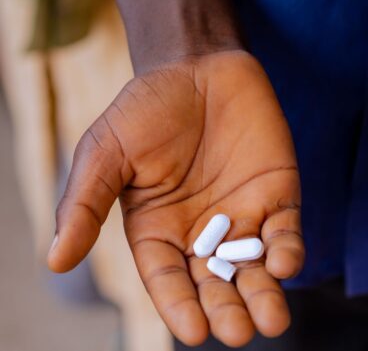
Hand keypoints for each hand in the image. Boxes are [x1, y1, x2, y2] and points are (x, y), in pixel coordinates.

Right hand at [47, 50, 302, 346]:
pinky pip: (286, 231)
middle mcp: (204, 234)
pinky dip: (288, 250)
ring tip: (271, 320)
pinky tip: (285, 263)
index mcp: (159, 232)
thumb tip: (55, 261)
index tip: (192, 332)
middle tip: (239, 332)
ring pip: (256, 268)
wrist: (198, 66)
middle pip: (216, 284)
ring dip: (266, 294)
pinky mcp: (278, 196)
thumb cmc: (146, 109)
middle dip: (228, 309)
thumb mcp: (105, 153)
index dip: (179, 307)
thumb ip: (85, 204)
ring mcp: (244, 217)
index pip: (170, 280)